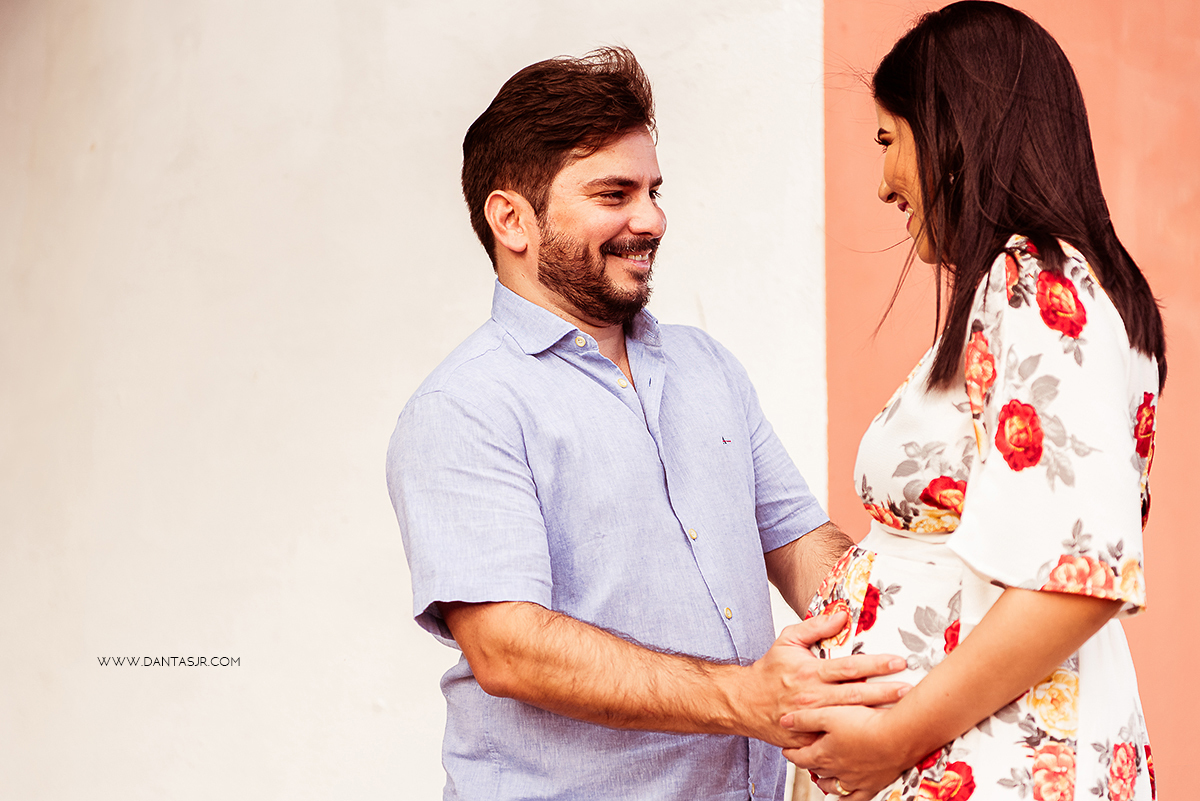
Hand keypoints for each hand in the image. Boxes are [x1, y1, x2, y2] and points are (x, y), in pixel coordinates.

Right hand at [734, 612, 908, 747]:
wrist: (745, 702)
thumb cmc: (770, 670)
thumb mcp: (788, 640)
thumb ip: (815, 627)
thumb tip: (842, 614)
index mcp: (810, 672)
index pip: (848, 668)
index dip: (875, 665)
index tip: (897, 662)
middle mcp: (812, 697)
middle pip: (855, 696)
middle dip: (885, 693)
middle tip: (909, 690)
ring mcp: (811, 721)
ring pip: (849, 719)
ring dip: (876, 717)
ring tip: (902, 714)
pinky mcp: (809, 739)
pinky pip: (834, 740)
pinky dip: (855, 739)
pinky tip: (876, 736)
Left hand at [781, 705, 906, 798]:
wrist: (898, 736)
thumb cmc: (865, 723)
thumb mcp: (828, 714)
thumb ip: (804, 720)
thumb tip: (783, 722)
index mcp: (823, 754)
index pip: (800, 758)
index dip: (792, 753)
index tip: (787, 749)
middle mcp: (836, 771)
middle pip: (816, 770)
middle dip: (808, 764)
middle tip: (804, 758)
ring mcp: (855, 781)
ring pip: (833, 786)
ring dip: (824, 781)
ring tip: (821, 775)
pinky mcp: (873, 785)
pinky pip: (855, 798)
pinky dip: (847, 798)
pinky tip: (845, 795)